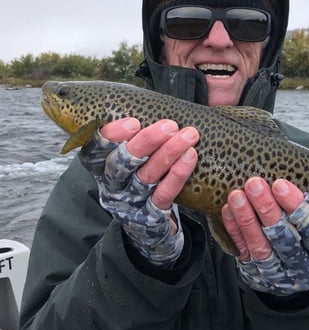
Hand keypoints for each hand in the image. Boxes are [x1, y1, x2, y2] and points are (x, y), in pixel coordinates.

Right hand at [79, 117, 198, 266]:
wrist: (146, 227)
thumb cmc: (140, 175)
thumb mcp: (130, 156)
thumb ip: (133, 134)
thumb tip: (151, 103)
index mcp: (101, 168)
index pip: (95, 151)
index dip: (110, 136)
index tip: (132, 122)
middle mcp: (112, 185)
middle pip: (123, 163)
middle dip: (147, 141)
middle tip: (169, 125)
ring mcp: (131, 202)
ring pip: (146, 176)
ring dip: (169, 154)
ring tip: (189, 135)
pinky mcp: (150, 216)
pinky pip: (164, 194)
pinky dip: (178, 174)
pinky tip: (191, 156)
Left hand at [221, 178, 308, 295]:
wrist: (294, 269)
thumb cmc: (305, 234)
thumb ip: (303, 204)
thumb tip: (283, 169)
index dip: (296, 206)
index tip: (280, 184)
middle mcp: (300, 267)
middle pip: (284, 238)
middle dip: (267, 209)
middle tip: (254, 184)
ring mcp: (276, 274)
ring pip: (260, 247)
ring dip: (246, 219)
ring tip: (236, 196)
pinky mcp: (255, 274)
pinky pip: (242, 251)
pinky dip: (234, 230)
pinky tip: (228, 210)